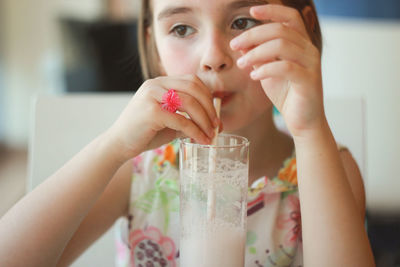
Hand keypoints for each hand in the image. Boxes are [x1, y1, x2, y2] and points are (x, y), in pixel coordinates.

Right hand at [108, 75, 218, 160]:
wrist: (118, 144)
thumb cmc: (144, 133)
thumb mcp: (169, 121)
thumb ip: (188, 117)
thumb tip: (214, 123)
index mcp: (161, 82)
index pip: (192, 81)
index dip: (208, 97)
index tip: (215, 116)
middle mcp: (156, 84)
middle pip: (194, 89)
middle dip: (210, 108)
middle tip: (216, 126)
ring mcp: (152, 95)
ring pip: (190, 103)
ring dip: (204, 121)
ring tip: (210, 134)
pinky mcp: (151, 111)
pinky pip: (181, 120)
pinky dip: (195, 131)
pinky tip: (201, 140)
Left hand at [230, 4, 324, 137]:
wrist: (302, 120)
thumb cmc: (286, 94)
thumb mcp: (267, 71)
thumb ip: (258, 56)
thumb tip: (241, 43)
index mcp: (300, 43)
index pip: (289, 17)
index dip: (271, 10)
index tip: (251, 11)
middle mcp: (308, 49)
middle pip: (280, 29)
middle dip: (253, 35)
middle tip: (234, 45)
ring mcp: (311, 64)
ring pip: (282, 45)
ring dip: (256, 52)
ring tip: (241, 63)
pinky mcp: (309, 80)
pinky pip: (285, 67)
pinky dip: (266, 69)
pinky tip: (254, 76)